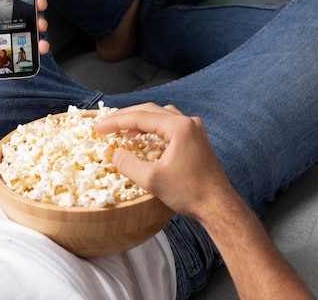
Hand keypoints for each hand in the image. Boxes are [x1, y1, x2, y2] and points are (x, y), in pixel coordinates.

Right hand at [96, 103, 314, 298]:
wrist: (219, 206)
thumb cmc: (190, 192)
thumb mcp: (152, 180)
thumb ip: (129, 164)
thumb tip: (114, 154)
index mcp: (179, 127)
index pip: (140, 117)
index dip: (115, 122)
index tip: (98, 128)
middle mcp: (188, 123)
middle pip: (150, 110)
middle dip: (125, 117)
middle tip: (105, 125)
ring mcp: (194, 130)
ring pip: (160, 115)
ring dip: (139, 120)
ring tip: (121, 129)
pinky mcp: (195, 140)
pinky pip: (169, 125)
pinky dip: (152, 127)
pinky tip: (142, 137)